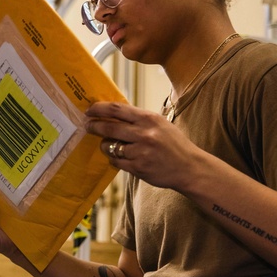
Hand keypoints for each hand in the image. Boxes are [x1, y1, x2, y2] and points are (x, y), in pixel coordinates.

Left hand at [85, 102, 201, 190]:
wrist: (189, 167)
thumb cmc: (174, 144)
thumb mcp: (160, 124)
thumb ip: (139, 119)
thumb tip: (114, 113)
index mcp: (149, 119)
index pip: (117, 109)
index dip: (99, 108)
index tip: (89, 110)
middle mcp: (144, 134)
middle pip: (109, 127)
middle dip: (94, 126)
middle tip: (87, 126)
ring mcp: (140, 152)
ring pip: (110, 146)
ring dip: (105, 145)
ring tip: (106, 144)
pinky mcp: (138, 167)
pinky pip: (116, 161)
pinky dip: (114, 158)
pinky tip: (119, 157)